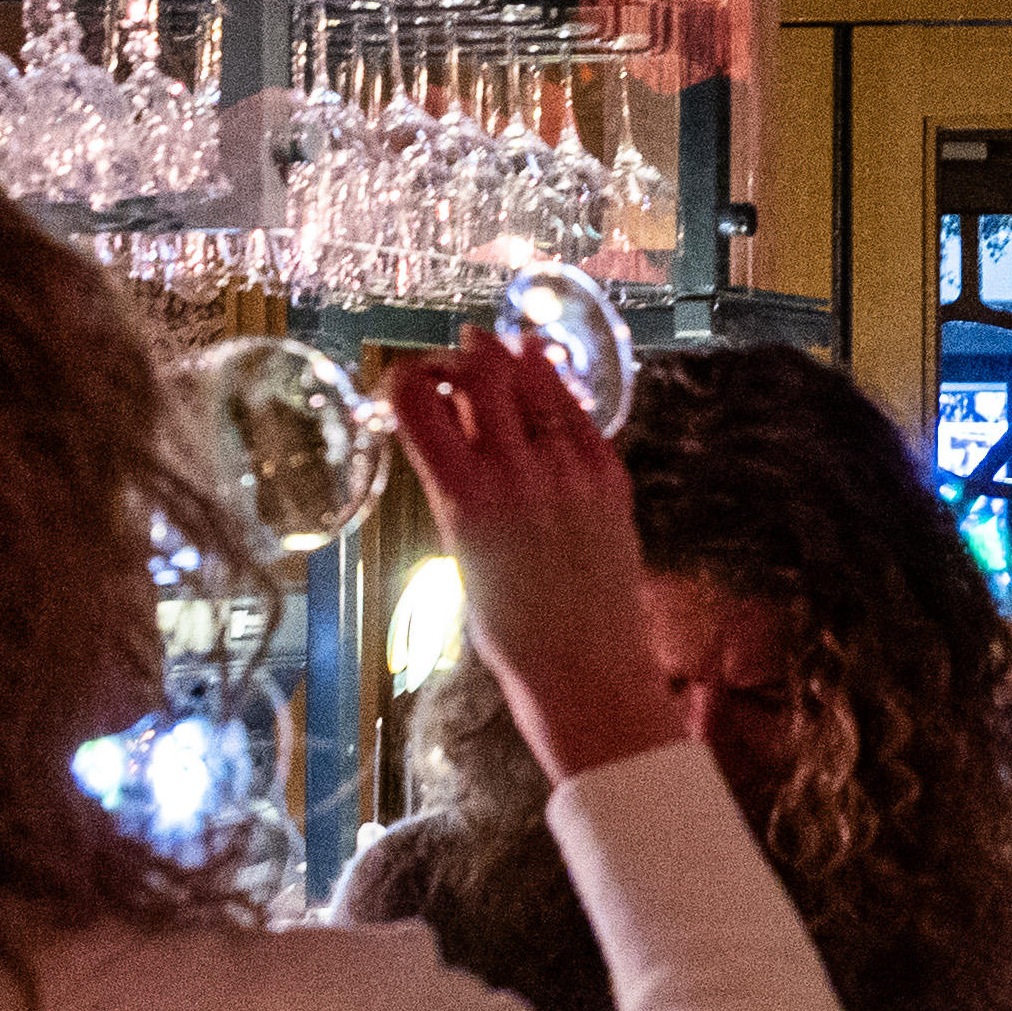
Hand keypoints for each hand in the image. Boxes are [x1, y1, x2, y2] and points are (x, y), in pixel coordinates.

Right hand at [382, 334, 678, 782]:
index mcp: (462, 497)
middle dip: (463, 355)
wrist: (584, 665)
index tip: (404, 376)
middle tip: (458, 352)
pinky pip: (576, 410)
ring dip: (510, 356)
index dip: (403, 378)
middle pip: (480, 374)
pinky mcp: (607, 476)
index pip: (416, 404)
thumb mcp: (461, 551)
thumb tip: (451, 427)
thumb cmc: (511, 626)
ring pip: (533, 381)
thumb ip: (456, 486)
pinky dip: (555, 383)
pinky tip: (545, 367)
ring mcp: (566, 470)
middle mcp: (514, 474)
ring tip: (498, 345)